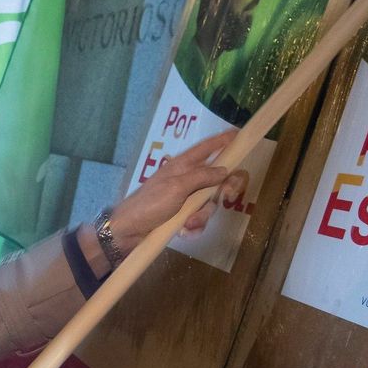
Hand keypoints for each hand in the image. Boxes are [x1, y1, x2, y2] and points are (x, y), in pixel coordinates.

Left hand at [79, 130, 246, 270]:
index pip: (207, 148)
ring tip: (188, 224)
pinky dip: (194, 226)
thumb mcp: (177, 187)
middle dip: (224, 189)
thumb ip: (202, 177)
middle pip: (218, 178)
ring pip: (210, 202)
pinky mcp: (183, 215)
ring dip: (202, 215)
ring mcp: (185, 198)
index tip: (239, 134)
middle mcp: (187, 179)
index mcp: (183, 165)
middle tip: (228, 196)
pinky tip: (183, 231)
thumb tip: (224, 170)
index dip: (223, 140)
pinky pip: (200, 218)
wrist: (128, 233)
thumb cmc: (149, 205)